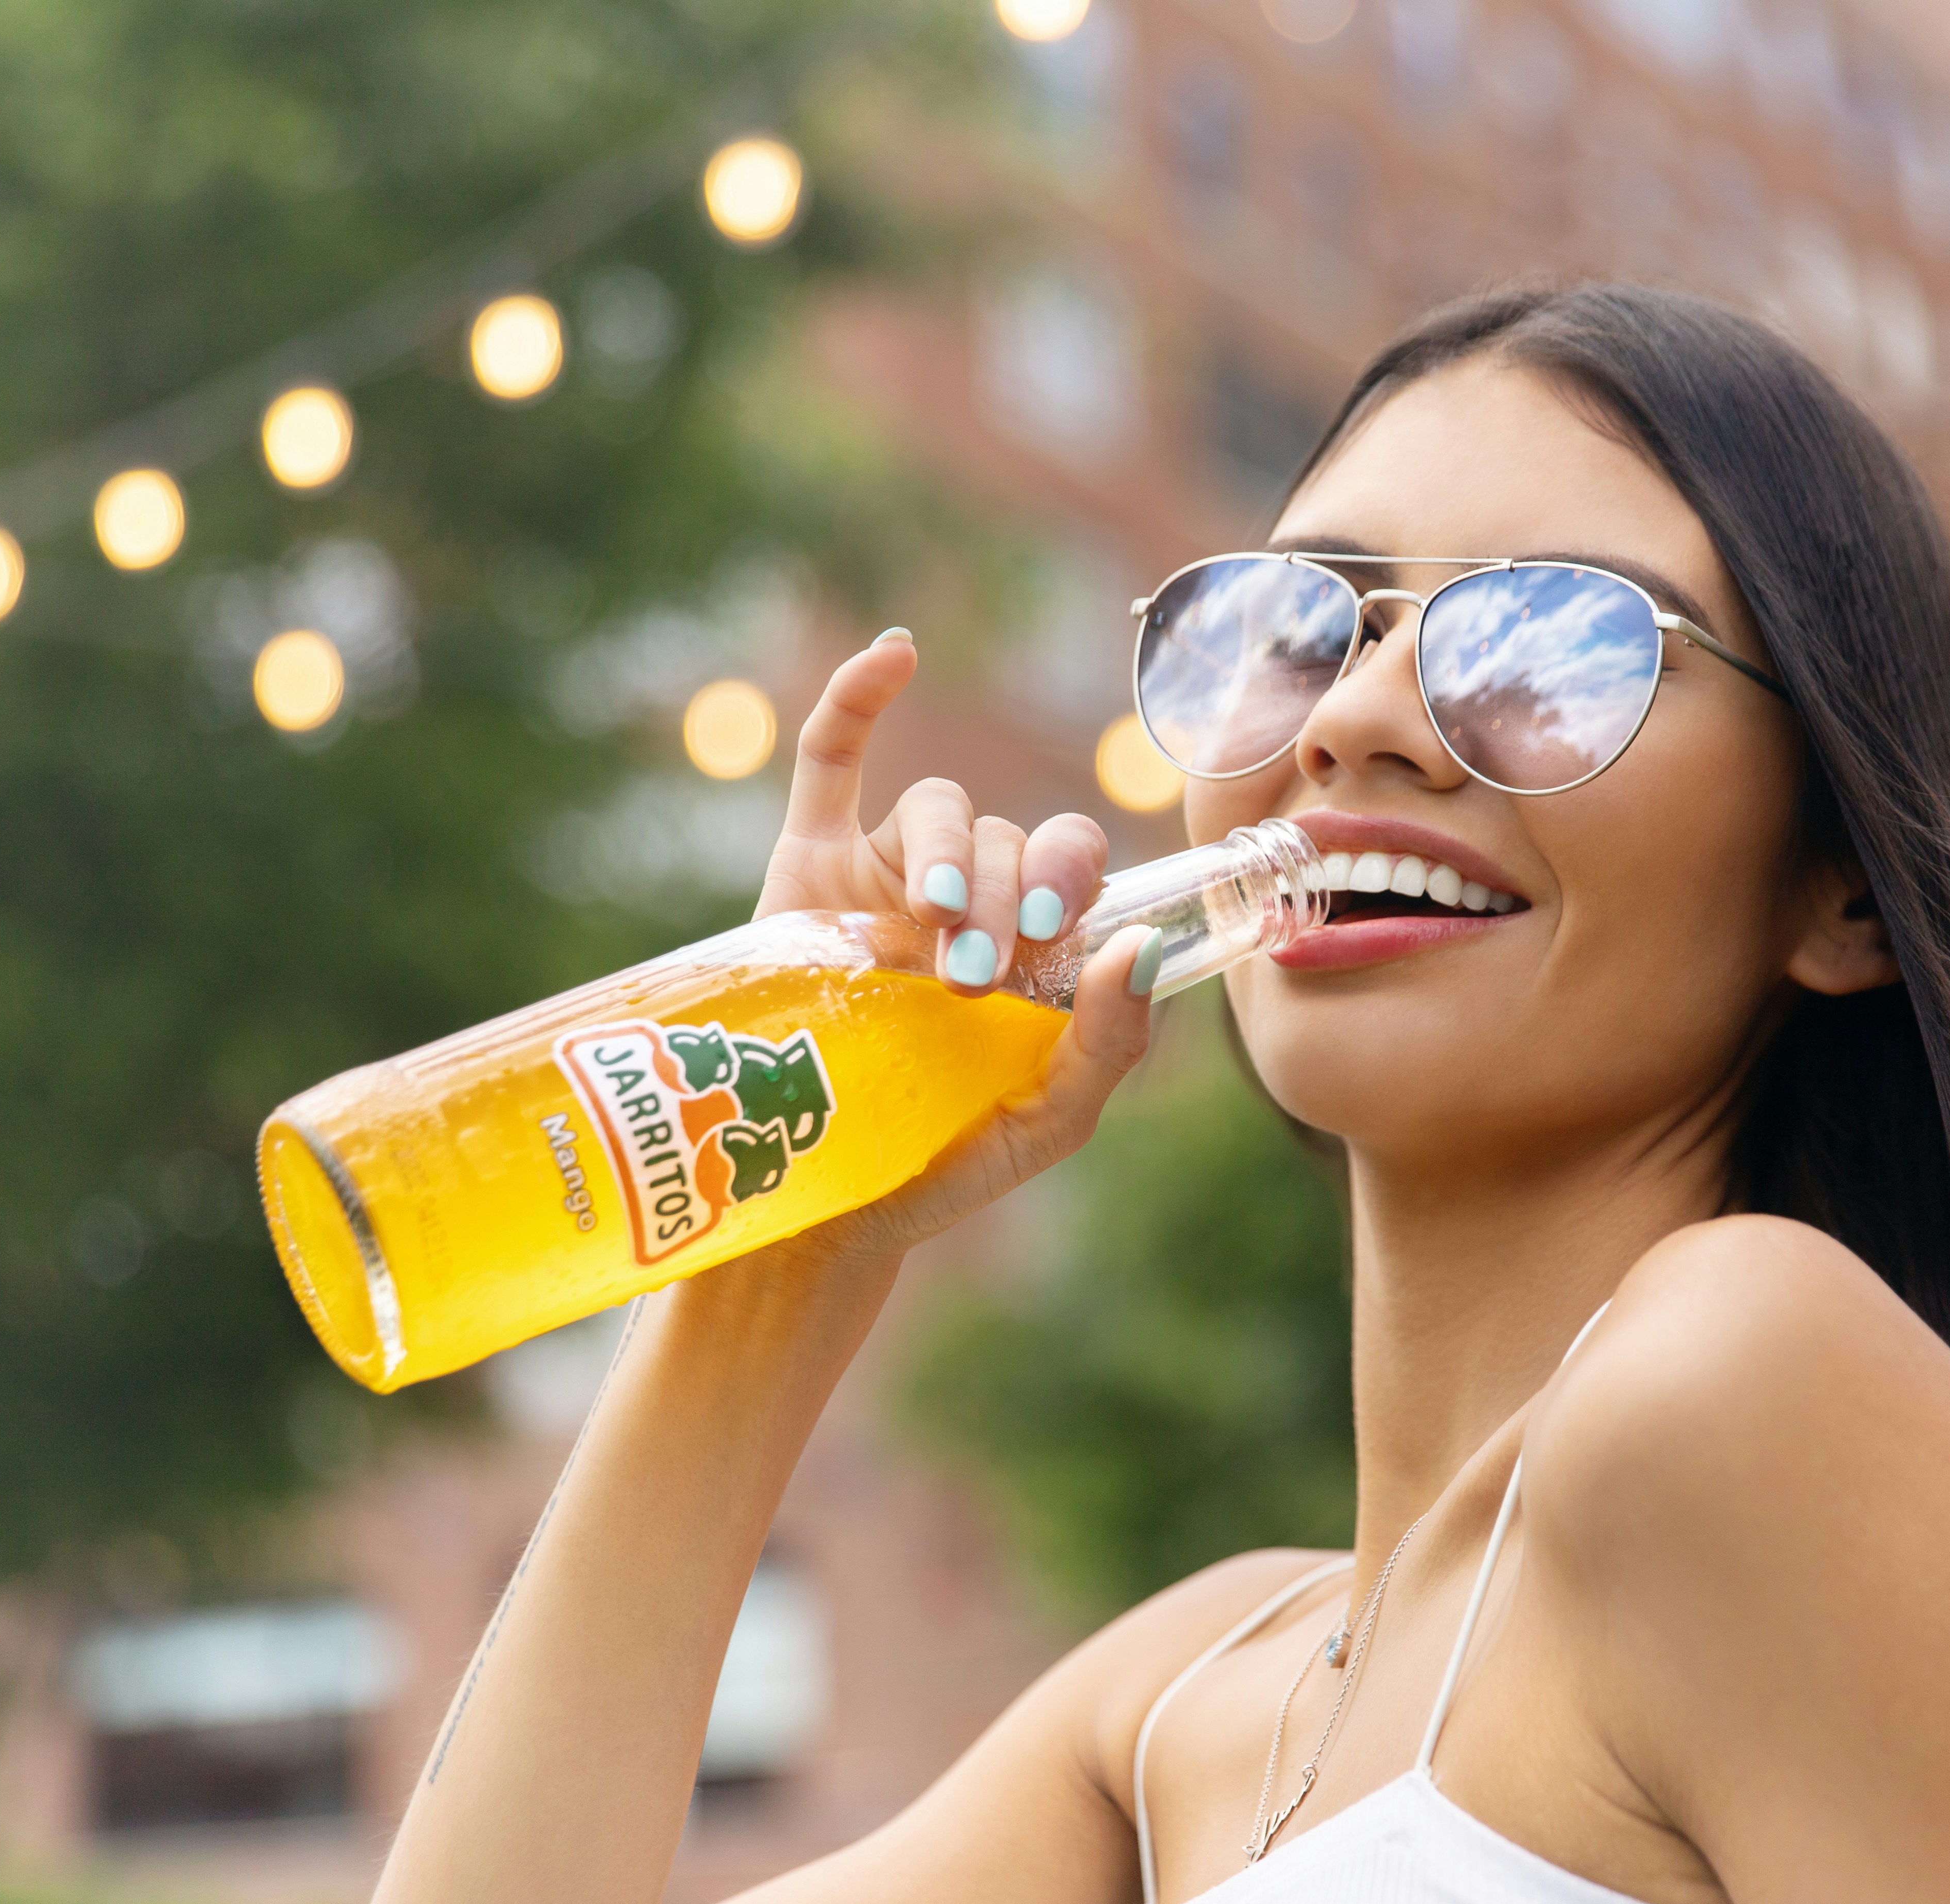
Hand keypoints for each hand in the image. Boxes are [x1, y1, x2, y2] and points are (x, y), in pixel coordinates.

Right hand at [736, 630, 1153, 1276]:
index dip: (1070, 872)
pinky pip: (829, 761)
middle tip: (974, 971)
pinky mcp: (805, 871)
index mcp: (1033, 943)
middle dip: (1004, 890)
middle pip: (1006, 833)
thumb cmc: (942, 1159)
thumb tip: (1144, 949)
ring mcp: (884, 879)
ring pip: (937, 807)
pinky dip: (858, 698)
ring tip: (933, 927)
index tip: (1052, 930)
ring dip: (948, 856)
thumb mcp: (1049, 1120)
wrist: (819, 1203)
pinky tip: (895, 654)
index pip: (1073, 861)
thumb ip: (1112, 1042)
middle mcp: (966, 898)